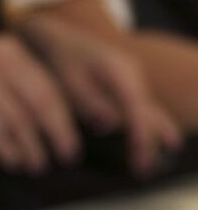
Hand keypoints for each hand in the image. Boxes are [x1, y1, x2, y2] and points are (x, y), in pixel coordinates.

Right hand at [0, 21, 79, 173]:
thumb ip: (11, 76)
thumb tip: (37, 116)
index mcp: (12, 52)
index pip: (50, 88)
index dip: (66, 118)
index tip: (71, 139)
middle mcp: (1, 65)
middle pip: (42, 105)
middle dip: (59, 135)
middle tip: (67, 158)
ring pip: (19, 122)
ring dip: (32, 149)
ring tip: (37, 166)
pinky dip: (5, 149)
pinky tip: (12, 162)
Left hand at [19, 13, 181, 176]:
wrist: (55, 37)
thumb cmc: (58, 59)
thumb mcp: (68, 79)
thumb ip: (88, 101)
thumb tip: (109, 124)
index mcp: (119, 72)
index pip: (137, 109)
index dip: (140, 137)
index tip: (138, 162)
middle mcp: (131, 74)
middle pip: (148, 111)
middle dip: (149, 142)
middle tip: (144, 172)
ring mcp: (130, 79)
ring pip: (148, 109)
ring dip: (152, 134)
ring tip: (155, 161)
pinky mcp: (123, 85)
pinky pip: (139, 108)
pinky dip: (144, 125)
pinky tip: (151, 142)